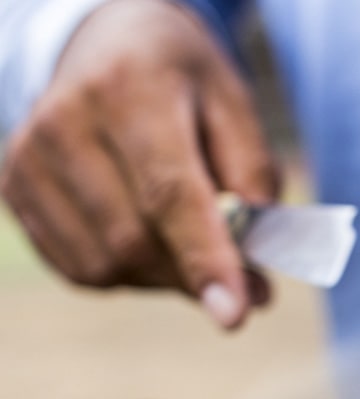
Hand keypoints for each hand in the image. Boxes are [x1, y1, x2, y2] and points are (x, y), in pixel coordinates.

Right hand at [0, 0, 277, 327]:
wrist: (107, 42)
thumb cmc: (185, 83)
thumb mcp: (235, 107)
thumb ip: (253, 181)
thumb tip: (255, 269)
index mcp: (131, 88)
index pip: (169, 191)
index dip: (205, 259)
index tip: (235, 315)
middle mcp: (66, 121)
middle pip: (134, 240)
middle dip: (196, 274)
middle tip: (251, 282)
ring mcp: (29, 157)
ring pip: (106, 264)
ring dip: (165, 275)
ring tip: (192, 241)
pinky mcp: (13, 189)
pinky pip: (80, 269)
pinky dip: (130, 273)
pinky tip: (151, 236)